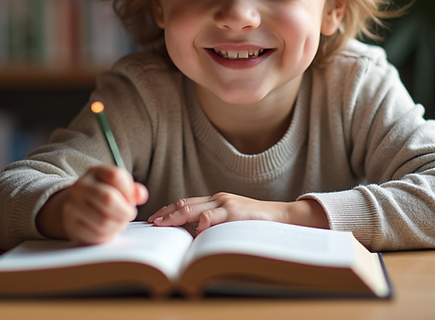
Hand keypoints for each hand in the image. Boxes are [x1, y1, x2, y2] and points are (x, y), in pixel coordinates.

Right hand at [37, 165, 147, 244]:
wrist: (73, 205)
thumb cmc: (101, 195)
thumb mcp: (116, 186)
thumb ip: (132, 189)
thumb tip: (140, 196)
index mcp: (95, 172)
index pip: (115, 176)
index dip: (129, 190)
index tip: (132, 199)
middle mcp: (80, 186)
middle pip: (108, 199)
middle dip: (125, 211)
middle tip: (129, 215)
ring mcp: (73, 206)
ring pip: (104, 221)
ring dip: (118, 225)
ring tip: (119, 222)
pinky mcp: (72, 225)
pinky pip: (96, 235)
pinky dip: (108, 235)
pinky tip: (109, 229)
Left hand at [147, 193, 327, 233]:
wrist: (282, 217)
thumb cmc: (255, 223)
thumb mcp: (229, 222)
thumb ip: (212, 225)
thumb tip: (190, 235)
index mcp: (215, 201)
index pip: (186, 203)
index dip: (168, 210)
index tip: (154, 219)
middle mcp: (218, 198)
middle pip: (186, 203)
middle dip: (167, 213)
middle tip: (152, 222)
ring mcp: (227, 203)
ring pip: (196, 208)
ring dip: (177, 216)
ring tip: (164, 223)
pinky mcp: (237, 211)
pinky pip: (216, 215)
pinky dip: (204, 221)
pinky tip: (195, 228)